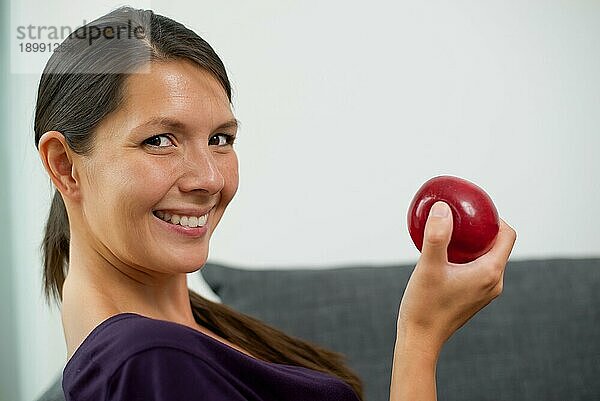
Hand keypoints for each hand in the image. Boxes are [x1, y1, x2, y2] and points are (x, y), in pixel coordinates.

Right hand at [397, 201, 516, 356]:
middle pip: (497, 245)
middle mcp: (493, 282)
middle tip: (458, 217)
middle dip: (480, 228)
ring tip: (449, 233)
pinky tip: (442, 255)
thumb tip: (443, 208)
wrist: (419, 340)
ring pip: (486, 257)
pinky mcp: (473, 297)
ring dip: (472, 243)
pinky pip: (476, 269)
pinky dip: (465, 257)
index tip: (472, 209)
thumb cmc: (424, 306)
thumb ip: (437, 236)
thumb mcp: (428, 267)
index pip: (507, 235)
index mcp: (490, 272)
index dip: (495, 218)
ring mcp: (484, 292)